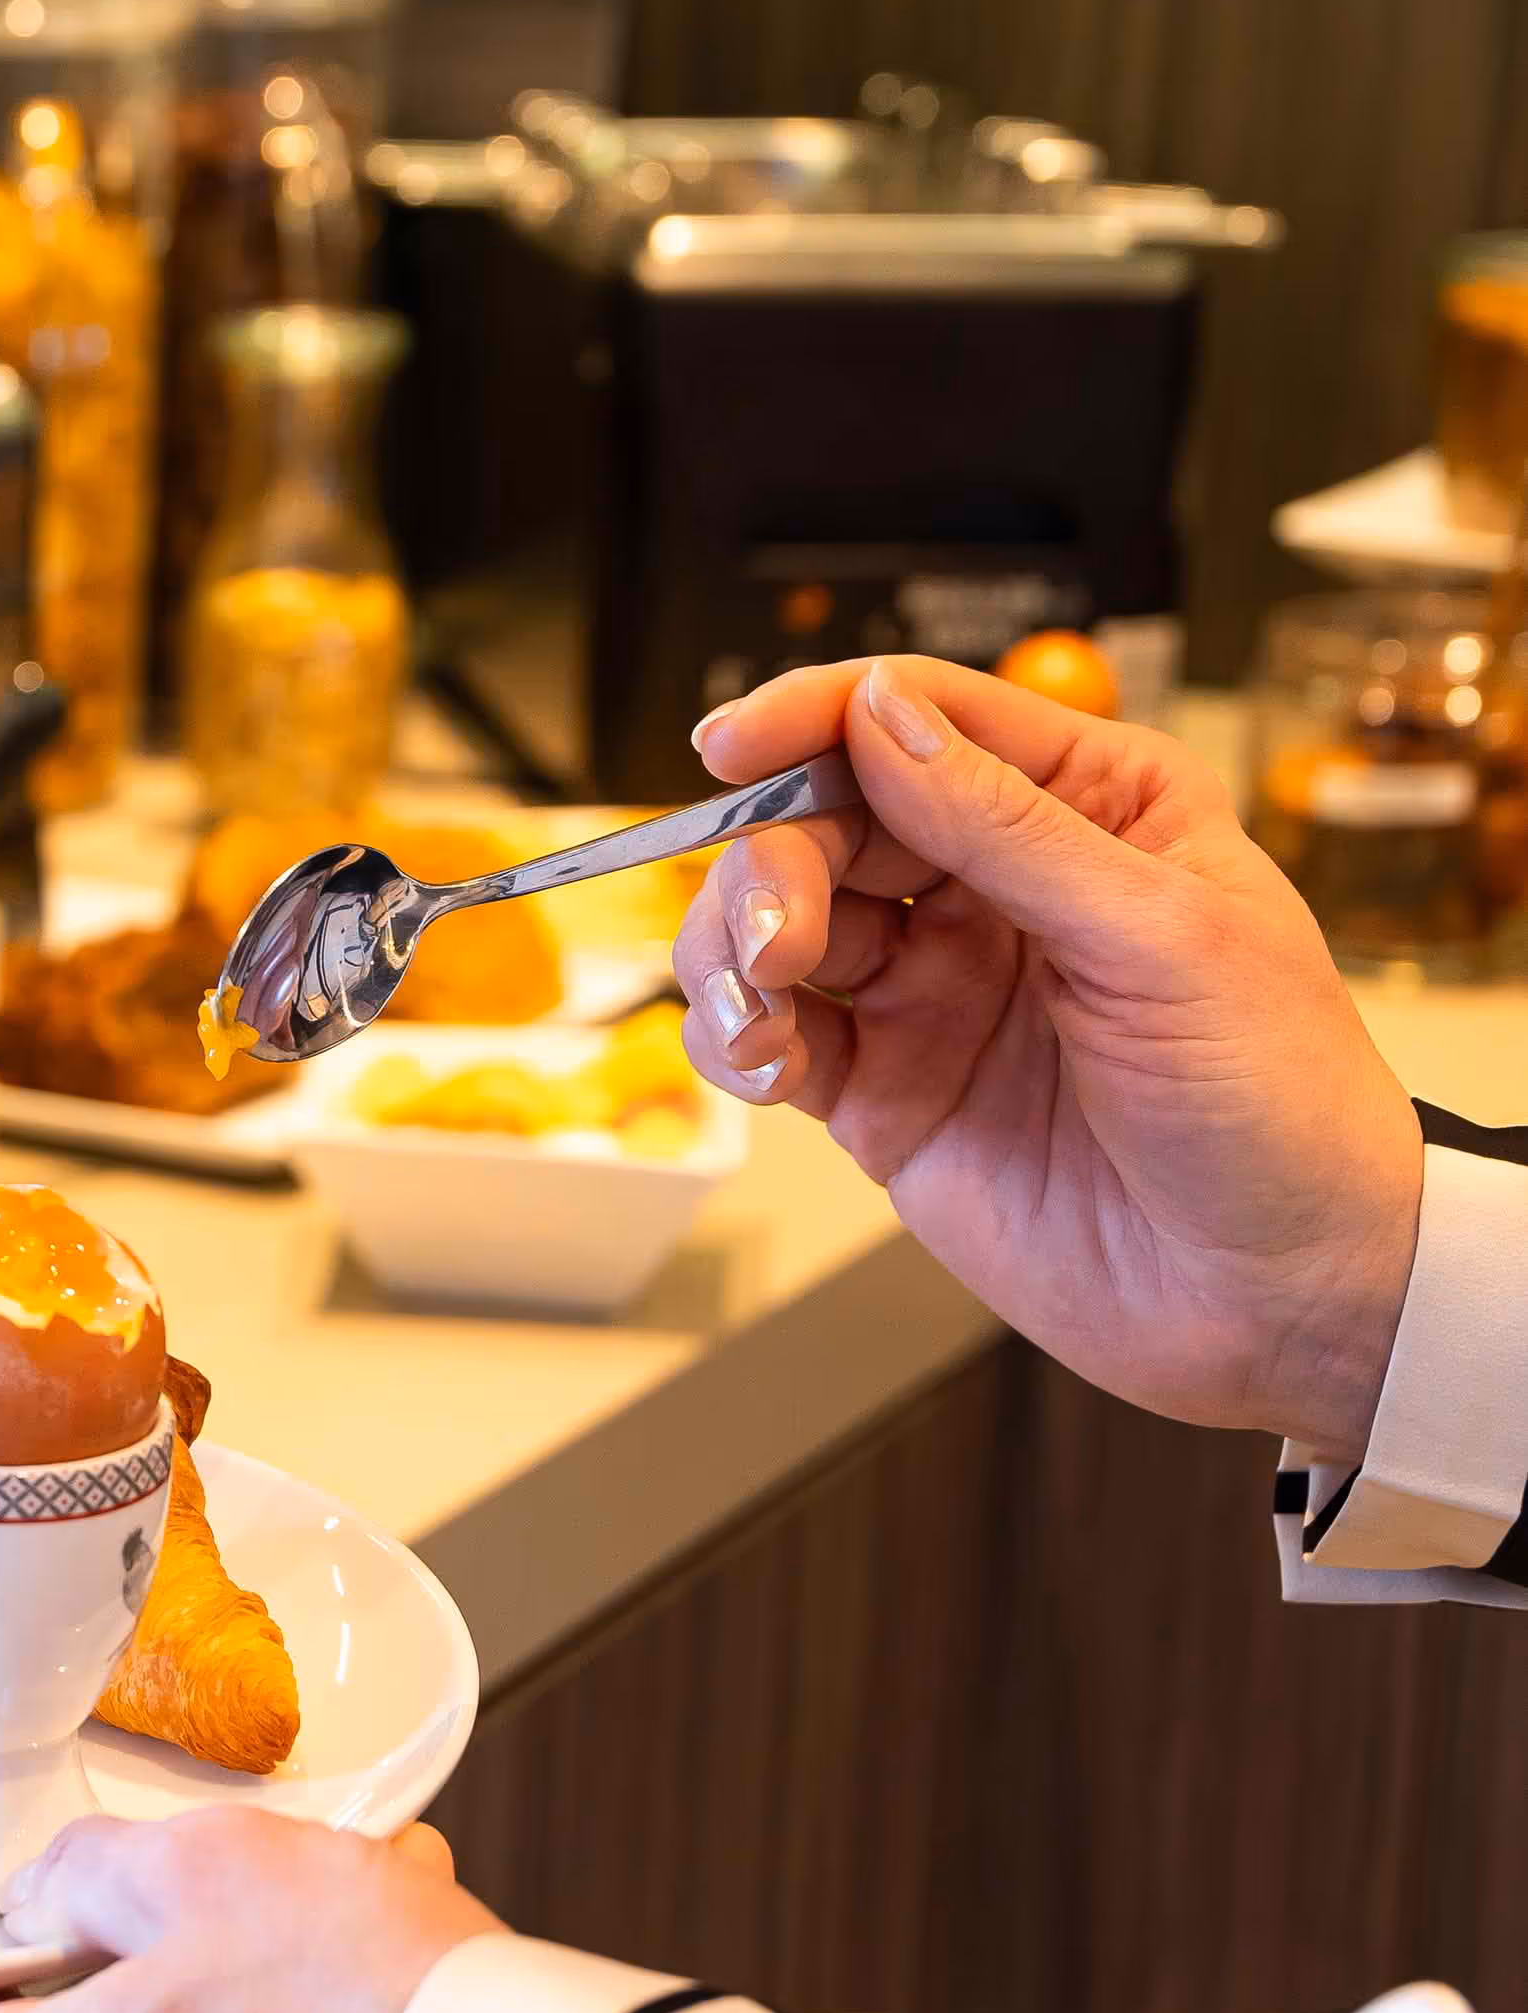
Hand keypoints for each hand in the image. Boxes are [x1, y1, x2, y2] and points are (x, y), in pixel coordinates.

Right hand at [681, 656, 1422, 1460]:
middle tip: (775, 941)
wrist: (1280, 1296)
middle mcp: (995, 882)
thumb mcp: (1158, 936)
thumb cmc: (1276, 1103)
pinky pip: (771, 1034)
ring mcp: (931, 987)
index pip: (921, 720)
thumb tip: (877, 715)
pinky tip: (761, 1060)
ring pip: (775, 922)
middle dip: (772, 864)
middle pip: (826, 819)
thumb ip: (1005, 825)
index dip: (816, 721)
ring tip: (758, 1011)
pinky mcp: (883, 1088)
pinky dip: (735, 1037)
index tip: (734, 752)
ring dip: (732, 951)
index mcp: (1088, 805)